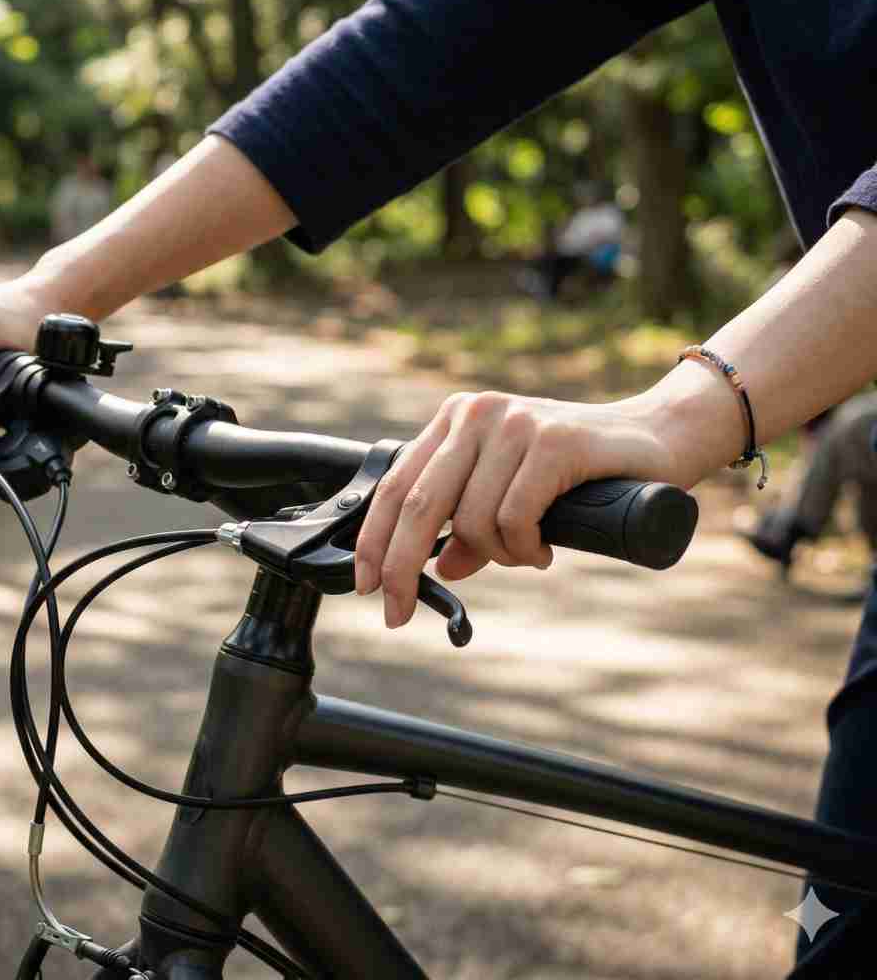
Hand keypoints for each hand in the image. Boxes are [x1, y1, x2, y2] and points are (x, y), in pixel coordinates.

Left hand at [352, 390, 685, 628]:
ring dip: (495, 558)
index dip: (373, 538)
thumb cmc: (580, 470)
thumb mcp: (510, 496)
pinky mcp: (552, 441)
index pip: (395, 484)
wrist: (658, 437)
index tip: (366, 584)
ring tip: (527, 553)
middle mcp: (477, 414)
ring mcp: (514, 423)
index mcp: (455, 421)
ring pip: (471, 521)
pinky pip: (514, 518)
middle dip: (401, 567)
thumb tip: (443, 567)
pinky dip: (524, 548)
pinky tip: (544, 548)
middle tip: (397, 610)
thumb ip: (471, 524)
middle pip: (417, 504)